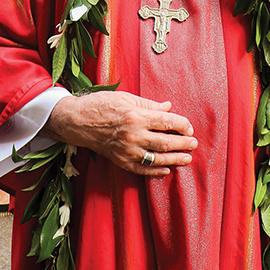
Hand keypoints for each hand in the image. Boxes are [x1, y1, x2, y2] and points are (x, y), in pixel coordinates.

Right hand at [44, 91, 196, 175]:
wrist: (76, 121)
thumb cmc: (101, 105)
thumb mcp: (126, 98)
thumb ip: (149, 105)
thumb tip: (169, 108)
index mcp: (136, 116)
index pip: (166, 122)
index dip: (181, 125)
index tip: (189, 127)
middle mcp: (133, 135)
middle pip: (165, 142)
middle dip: (183, 144)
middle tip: (193, 144)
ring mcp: (126, 150)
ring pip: (157, 158)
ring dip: (175, 159)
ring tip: (187, 159)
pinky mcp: (120, 160)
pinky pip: (142, 169)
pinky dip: (156, 171)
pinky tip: (166, 169)